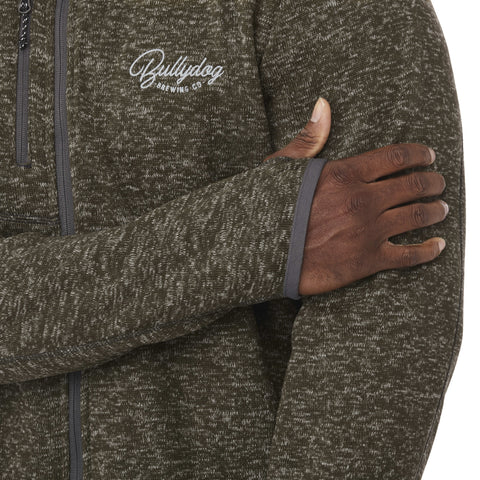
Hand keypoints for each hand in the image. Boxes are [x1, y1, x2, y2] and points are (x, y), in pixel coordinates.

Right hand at [265, 97, 447, 295]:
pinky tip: (437, 246)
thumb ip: (308, 138)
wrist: (259, 254)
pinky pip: (409, 256)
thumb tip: (323, 104)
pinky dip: (428, 251)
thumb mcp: (282, 169)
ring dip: (435, 211)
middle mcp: (363, 200)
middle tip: (439, 183)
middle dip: (433, 182)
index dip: (419, 155)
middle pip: (413, 186)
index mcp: (345, 174)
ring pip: (418, 217)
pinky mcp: (367, 261)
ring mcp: (368, 232)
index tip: (429, 156)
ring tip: (441, 209)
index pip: (396, 157)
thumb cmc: (268, 211)